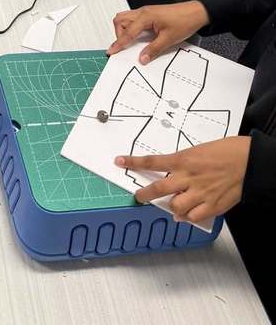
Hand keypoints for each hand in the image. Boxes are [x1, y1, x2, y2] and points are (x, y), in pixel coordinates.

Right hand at [107, 1, 210, 63]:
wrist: (196, 12)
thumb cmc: (184, 21)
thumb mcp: (168, 39)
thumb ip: (153, 49)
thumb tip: (142, 59)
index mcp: (145, 17)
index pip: (127, 32)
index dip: (118, 43)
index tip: (111, 51)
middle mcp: (142, 12)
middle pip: (120, 20)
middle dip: (118, 34)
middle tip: (124, 47)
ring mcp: (145, 11)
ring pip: (125, 18)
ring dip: (123, 29)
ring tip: (129, 42)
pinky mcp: (149, 13)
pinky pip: (133, 18)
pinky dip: (130, 27)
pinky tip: (138, 36)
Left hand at [115, 137, 250, 222]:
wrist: (248, 161)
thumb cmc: (227, 151)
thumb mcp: (198, 151)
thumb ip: (184, 163)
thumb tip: (173, 173)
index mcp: (184, 160)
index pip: (152, 161)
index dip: (133, 162)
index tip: (120, 161)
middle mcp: (188, 177)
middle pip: (159, 188)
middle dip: (144, 194)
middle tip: (138, 196)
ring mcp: (200, 193)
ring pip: (174, 206)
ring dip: (169, 207)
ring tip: (168, 205)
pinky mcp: (212, 205)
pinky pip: (193, 217)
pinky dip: (186, 218)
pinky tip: (184, 215)